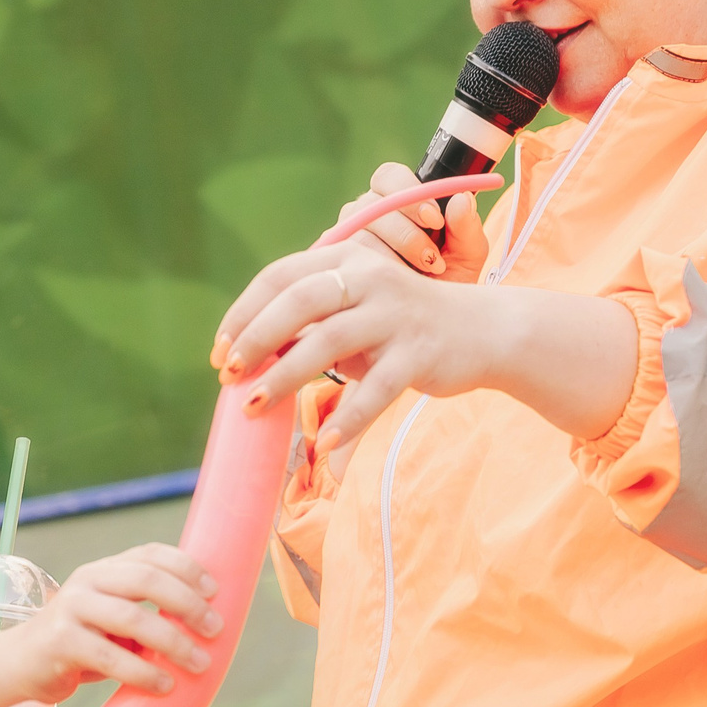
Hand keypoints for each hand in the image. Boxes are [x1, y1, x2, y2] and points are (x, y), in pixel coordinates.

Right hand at [0, 544, 220, 706]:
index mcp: (104, 569)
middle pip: (147, 580)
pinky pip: (111, 657)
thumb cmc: (79, 643)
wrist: (19, 664)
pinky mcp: (61, 642)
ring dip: (174, 642)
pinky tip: (164, 685)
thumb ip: (145, 612)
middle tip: (214, 629)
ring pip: (133, 618)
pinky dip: (144, 672)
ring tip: (199, 663)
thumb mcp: (112, 619)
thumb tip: (203, 624)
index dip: (188, 567)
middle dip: (188, 603)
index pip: (151, 554)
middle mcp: (87, 580)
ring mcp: (71, 608)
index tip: (216, 591)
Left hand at [213, 240, 497, 450]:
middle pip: (299, 301)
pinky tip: (326, 443)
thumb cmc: (405, 326)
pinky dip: (350, 418)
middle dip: (256, 338)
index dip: (243, 312)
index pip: (281, 276)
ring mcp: (396, 316)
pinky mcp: (419, 354)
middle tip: (229, 374)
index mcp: (348, 263)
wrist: (486, 331)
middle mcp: (370, 280)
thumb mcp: (357, 312)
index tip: (220, 350)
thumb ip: (312, 324)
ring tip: (255, 407)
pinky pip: (377, 389)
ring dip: (285, 377)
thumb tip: (251, 355)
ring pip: (329, 342)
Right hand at [337, 162, 490, 282]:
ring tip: (421, 278)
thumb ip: (467, 227)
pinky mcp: (334, 266)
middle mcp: (365, 212)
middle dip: (405, 232)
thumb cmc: (448, 282)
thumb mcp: (467, 256)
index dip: (409, 192)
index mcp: (395, 198)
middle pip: (372, 204)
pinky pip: (346, 263)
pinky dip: (375, 275)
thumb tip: (462, 199)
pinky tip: (396, 290)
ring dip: (393, 257)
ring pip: (360, 234)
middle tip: (432, 258)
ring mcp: (346, 238)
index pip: (388, 176)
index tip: (435, 219)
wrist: (428, 323)